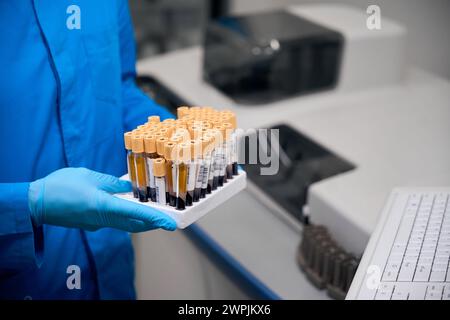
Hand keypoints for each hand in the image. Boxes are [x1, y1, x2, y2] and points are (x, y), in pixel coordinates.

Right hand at [28, 168, 176, 231]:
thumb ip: (112, 183)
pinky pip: (114, 221)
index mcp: (104, 207)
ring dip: (141, 220)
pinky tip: (130, 207)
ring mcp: (96, 224)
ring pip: (125, 224)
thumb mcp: (91, 177)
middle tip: (168, 220)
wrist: (36, 203)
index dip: (156, 218)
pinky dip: (126, 216)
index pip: (137, 214)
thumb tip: (129, 188)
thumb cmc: (62, 186)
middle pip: (134, 224)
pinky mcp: (90, 223)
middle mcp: (103, 220)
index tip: (171, 224)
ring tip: (154, 214)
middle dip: (153, 223)